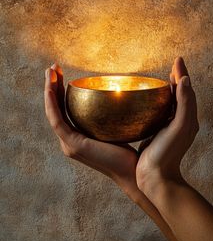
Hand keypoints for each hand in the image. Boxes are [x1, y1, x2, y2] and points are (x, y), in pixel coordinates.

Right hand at [44, 64, 138, 197]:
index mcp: (78, 136)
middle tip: (53, 67)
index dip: (60, 90)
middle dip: (52, 86)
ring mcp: (69, 143)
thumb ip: (115, 112)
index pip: (64, 109)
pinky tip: (51, 89)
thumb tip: (124, 90)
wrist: (135, 173)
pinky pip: (58, 121)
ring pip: (53, 112)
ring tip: (51, 71)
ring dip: (49, 90)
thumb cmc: (133, 152)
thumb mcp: (120, 127)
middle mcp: (70, 140)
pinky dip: (52, 104)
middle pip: (56, 108)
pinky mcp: (73, 145)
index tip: (61, 72)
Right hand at [136, 57, 198, 192]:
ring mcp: (171, 128)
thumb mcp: (179, 126)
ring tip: (163, 80)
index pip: (187, 90)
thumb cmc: (167, 153)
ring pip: (173, 103)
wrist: (156, 178)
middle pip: (182, 94)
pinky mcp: (160, 133)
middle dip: (178, 78)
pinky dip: (161, 101)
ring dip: (170, 89)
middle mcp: (182, 121)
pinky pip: (163, 112)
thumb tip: (185, 79)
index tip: (177, 60)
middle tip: (172, 65)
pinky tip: (150, 101)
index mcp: (187, 118)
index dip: (182, 73)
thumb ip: (185, 103)